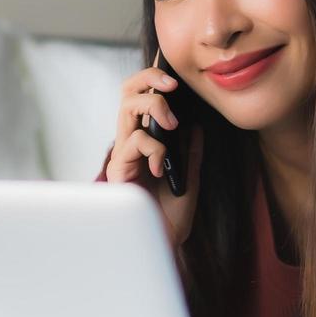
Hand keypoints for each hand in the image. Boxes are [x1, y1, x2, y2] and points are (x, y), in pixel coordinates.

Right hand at [104, 65, 204, 246]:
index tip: (174, 71)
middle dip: (148, 79)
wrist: (164, 245)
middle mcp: (131, 143)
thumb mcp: (191, 178)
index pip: (144, 98)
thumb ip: (191, 152)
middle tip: (172, 85)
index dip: (154, 79)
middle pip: (128, 92)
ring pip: (127, 108)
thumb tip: (196, 126)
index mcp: (147, 141)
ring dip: (153, 106)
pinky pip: (135, 141)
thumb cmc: (172, 216)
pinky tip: (162, 167)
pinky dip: (153, 148)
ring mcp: (124, 155)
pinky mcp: (118, 170)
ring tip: (171, 124)